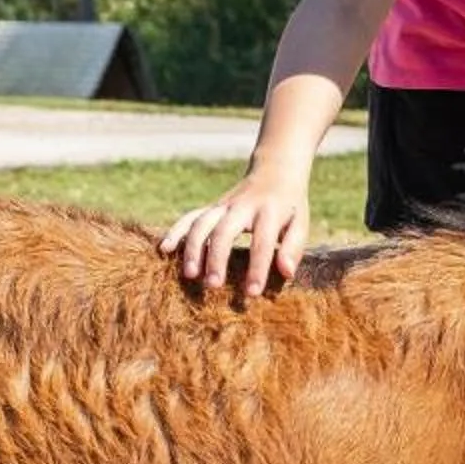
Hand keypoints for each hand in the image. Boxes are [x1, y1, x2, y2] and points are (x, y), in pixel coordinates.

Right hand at [161, 172, 311, 295]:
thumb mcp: (300, 223)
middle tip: (213, 285)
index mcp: (269, 212)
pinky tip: (164, 249)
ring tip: (189, 275)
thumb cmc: (290, 206)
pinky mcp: (211, 208)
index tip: (252, 292)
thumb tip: (286, 273)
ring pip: (201, 223)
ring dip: (193, 248)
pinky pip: (189, 217)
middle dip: (216, 258)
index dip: (257, 267)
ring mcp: (223, 206)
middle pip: (224, 231)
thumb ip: (293, 247)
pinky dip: (175, 231)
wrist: (275, 171)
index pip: (261, 242)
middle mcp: (241, 207)